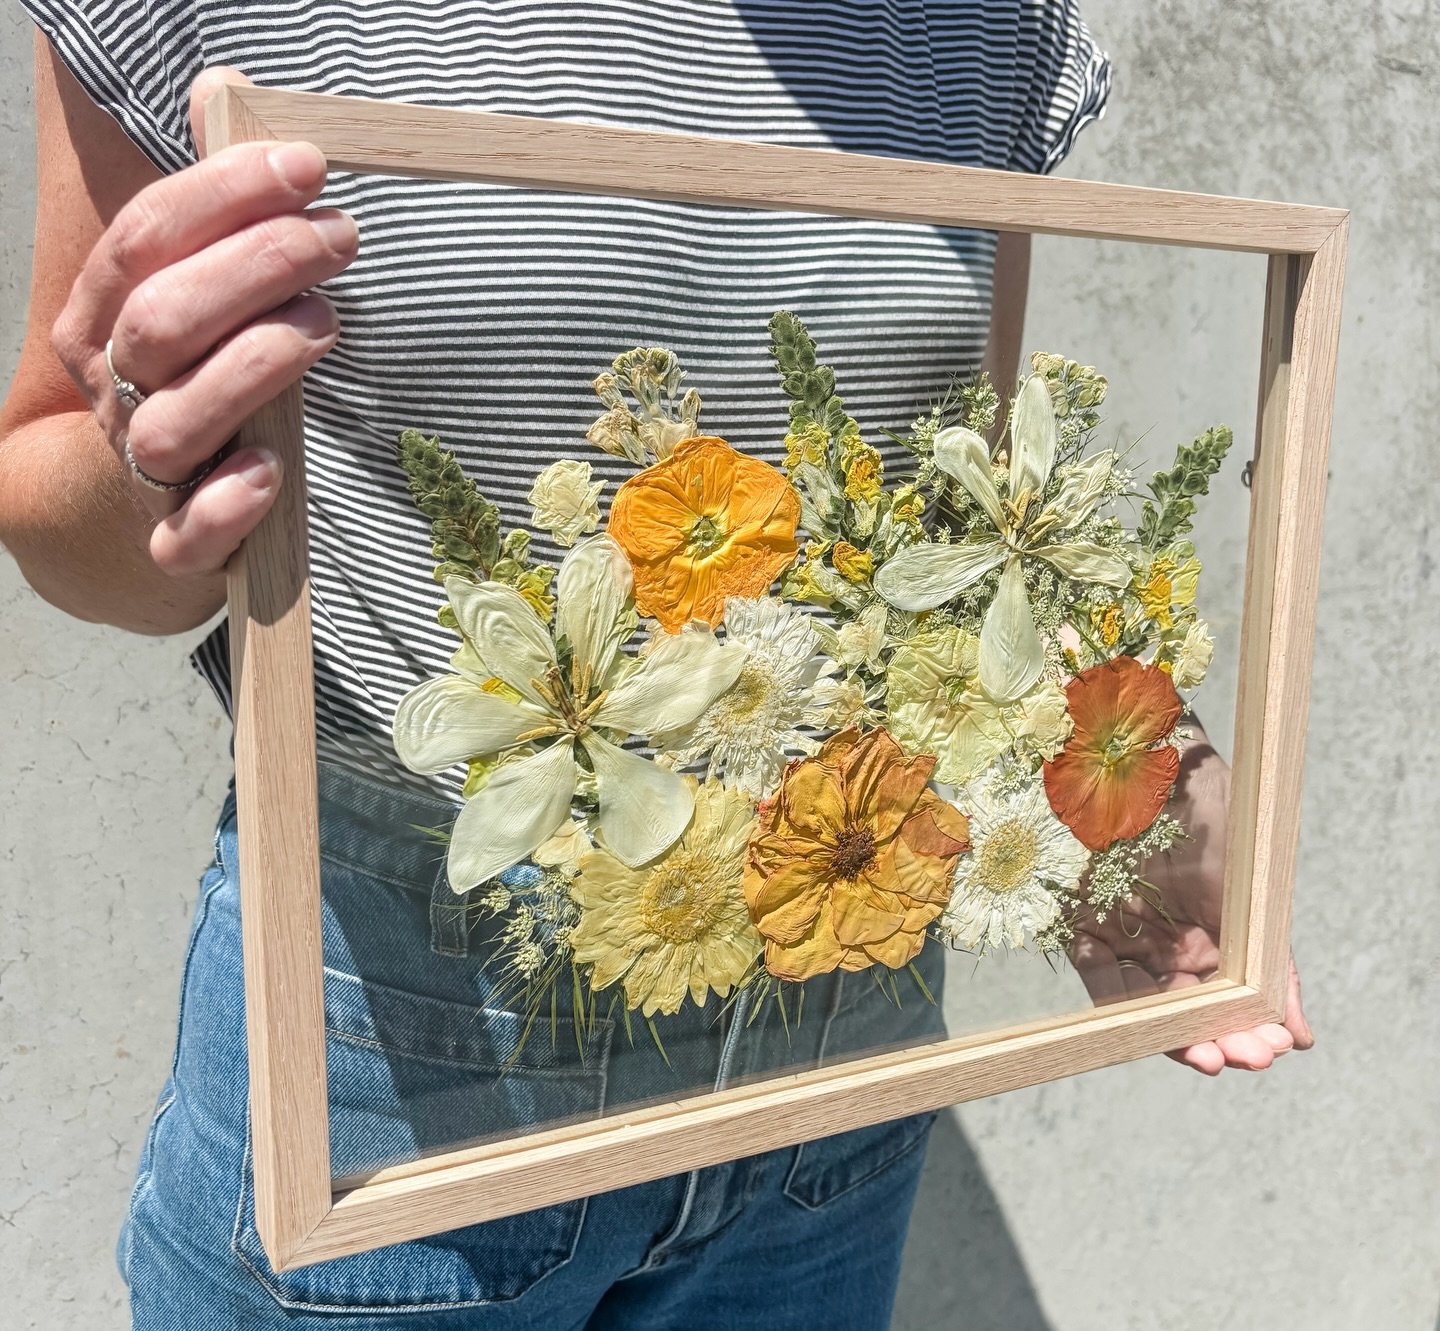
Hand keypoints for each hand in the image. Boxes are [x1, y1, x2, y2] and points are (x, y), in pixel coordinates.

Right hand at [49, 65, 356, 575]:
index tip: (308, 167)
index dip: (224, 196)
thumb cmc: (197, 376)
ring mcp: (143, 469)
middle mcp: (113, 388)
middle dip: (254, 268)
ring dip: (252, 367)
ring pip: (172, 422)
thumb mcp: (197, 284)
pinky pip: (186, 533)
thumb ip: (214, 203)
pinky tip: (271, 469)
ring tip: (324, 325)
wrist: (148, 505)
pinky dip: (225, 505)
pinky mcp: (179, 540)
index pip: (145, 238)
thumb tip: (230, 89)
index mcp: (104, 315)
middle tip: (339, 239)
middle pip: (163, 320)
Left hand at [1067, 727, 1314, 1073]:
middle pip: (1189, 1011)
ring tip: (1199, 1055)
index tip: (1263, 1050)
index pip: (1230, 1001)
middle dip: (1214, 1039)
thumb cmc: (1214, 819)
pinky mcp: (1087, 923)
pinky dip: (1116, 1003)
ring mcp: (1130, 937)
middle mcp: (1174, 945)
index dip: (1244, 1030)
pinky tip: (1138, 1022)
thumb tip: (1298, 1037)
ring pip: (1147, 1006)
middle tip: (1233, 1057)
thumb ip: (1269, 963)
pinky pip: (1100, 976)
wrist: (1154, 764)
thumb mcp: (1251, 892)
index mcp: (1218, 940)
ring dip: (1169, 1035)